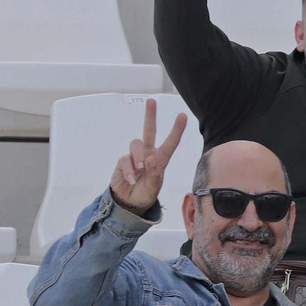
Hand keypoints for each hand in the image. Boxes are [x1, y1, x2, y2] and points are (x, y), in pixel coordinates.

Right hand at [110, 98, 187, 214]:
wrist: (130, 203)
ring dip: (138, 156)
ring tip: (140, 169)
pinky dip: (129, 170)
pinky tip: (131, 179)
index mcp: (161, 159)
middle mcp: (148, 154)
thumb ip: (154, 174)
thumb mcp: (154, 188)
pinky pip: (125, 160)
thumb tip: (149, 158)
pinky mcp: (123, 162)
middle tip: (151, 101)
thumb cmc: (146, 193)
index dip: (177, 129)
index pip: (171, 142)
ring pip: (136, 144)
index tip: (183, 115)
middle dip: (150, 115)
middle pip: (149, 131)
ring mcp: (135, 156)